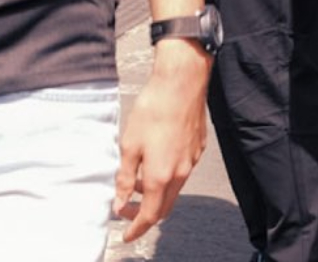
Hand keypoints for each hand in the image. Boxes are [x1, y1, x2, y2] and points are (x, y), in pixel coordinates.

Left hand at [115, 41, 211, 240]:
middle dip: (145, 214)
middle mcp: (180, 174)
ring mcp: (191, 161)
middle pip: (164, 208)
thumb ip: (124, 178)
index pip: (149, 216)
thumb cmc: (154, 110)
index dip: (136, 228)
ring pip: (174, 190)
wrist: (182, 83)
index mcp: (160, 177)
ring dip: (155, 193)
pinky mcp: (198, 148)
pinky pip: (182, 172)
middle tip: (127, 209)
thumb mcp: (129, 145)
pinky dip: (167, 177)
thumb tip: (119, 202)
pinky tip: (156, 159)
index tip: (126, 234)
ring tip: (136, 181)